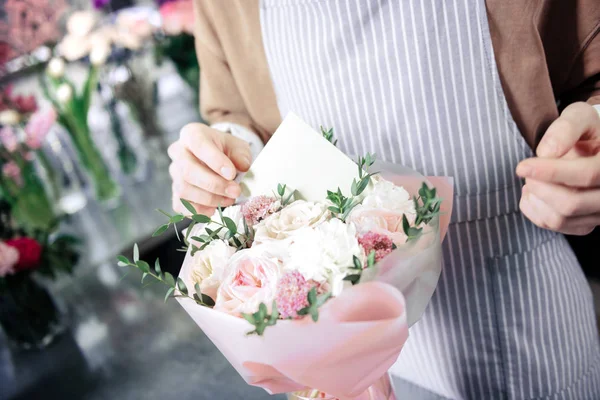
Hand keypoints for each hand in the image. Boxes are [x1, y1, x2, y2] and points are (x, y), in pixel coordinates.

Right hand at [168, 123, 251, 215]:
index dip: (215, 161)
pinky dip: (198, 211)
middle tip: (235, 191)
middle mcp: (178, 152)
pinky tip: (214, 209)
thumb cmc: (226, 150)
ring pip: (184, 190)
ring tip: (229, 199)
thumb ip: (241, 155)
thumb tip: (243, 166)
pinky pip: (180, 205)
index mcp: (192, 134)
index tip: (231, 174)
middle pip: (188, 171)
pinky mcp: (175, 192)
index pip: (198, 145)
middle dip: (214, 184)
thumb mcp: (238, 146)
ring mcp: (174, 173)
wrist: (216, 159)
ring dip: (209, 199)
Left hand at [516, 102, 599, 234]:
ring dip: (536, 200)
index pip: (588, 175)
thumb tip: (546, 152)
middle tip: (528, 171)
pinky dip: (536, 212)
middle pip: (571, 203)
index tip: (522, 167)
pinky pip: (557, 226)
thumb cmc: (587, 131)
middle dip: (540, 187)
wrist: (596, 147)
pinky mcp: (588, 223)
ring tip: (530, 181)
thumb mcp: (580, 116)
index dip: (551, 172)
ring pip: (561, 219)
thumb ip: (565, 128)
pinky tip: (533, 194)